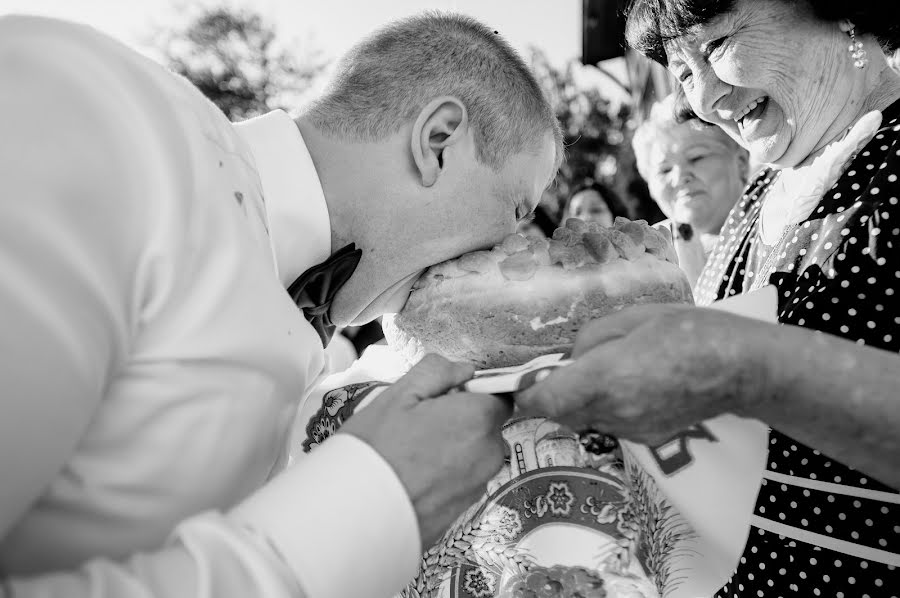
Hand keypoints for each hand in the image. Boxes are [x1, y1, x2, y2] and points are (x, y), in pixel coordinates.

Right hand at [340, 354, 512, 547]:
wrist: (358, 516)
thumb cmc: (377, 450)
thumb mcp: (400, 394)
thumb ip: (438, 372)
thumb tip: (465, 371)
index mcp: (478, 419)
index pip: (499, 396)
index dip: (472, 394)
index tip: (442, 399)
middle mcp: (489, 454)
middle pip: (486, 426)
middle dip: (461, 422)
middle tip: (418, 426)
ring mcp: (478, 486)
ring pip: (474, 455)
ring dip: (452, 450)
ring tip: (411, 454)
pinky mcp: (464, 511)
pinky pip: (461, 481)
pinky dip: (444, 476)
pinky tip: (412, 477)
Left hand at [515, 305, 773, 444]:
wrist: (738, 367)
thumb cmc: (686, 331)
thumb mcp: (629, 318)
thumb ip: (589, 341)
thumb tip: (570, 361)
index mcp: (604, 378)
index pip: (545, 402)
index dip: (527, 395)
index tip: (523, 383)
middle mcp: (613, 411)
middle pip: (561, 413)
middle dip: (556, 393)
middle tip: (568, 368)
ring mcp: (631, 429)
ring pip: (586, 419)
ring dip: (583, 400)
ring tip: (612, 370)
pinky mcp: (647, 438)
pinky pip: (610, 424)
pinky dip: (608, 408)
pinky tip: (634, 385)